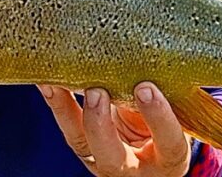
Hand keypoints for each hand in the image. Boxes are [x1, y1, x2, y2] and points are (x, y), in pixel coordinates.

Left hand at [40, 82, 190, 176]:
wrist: (150, 148)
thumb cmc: (167, 126)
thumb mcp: (174, 118)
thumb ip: (163, 98)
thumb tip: (144, 56)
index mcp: (168, 160)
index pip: (167, 142)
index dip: (158, 117)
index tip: (146, 88)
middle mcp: (133, 169)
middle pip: (112, 157)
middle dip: (100, 125)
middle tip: (97, 92)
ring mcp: (103, 160)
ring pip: (81, 143)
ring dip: (67, 110)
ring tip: (57, 83)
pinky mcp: (83, 147)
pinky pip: (67, 127)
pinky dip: (57, 103)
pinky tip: (47, 82)